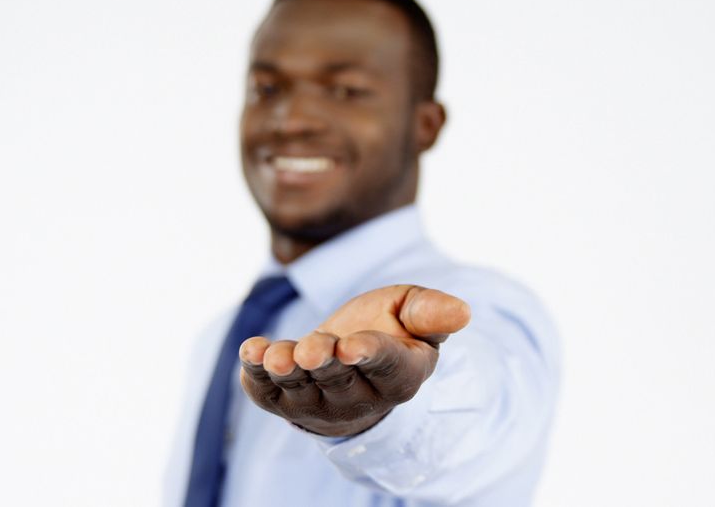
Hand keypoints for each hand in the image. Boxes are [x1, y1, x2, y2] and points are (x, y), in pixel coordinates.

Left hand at [238, 285, 469, 436]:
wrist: (346, 358)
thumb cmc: (387, 330)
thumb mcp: (412, 312)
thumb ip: (430, 312)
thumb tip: (463, 311)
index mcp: (398, 376)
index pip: (384, 367)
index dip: (369, 355)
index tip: (353, 345)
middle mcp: (357, 397)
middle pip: (338, 380)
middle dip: (323, 363)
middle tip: (313, 349)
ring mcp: (315, 403)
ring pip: (300, 389)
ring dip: (285, 371)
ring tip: (274, 356)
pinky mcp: (280, 400)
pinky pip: (265, 392)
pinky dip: (254, 373)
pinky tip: (251, 351)